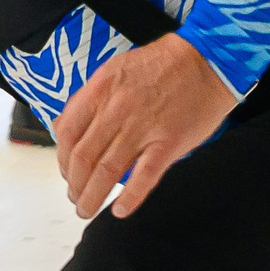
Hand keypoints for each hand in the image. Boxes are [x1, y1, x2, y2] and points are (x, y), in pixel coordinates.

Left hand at [52, 33, 236, 218]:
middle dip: (75, 185)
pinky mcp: (169, 142)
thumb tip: (64, 128)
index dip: (61, 160)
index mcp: (100, 90)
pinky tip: (120, 211)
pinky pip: (144, 177)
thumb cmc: (162, 65)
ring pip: (107, 171)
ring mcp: (143, 127)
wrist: (207, 59)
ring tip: (88, 209)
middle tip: (76, 198)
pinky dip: (129, 198)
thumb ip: (89, 99)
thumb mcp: (115, 70)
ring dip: (93, 196)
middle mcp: (117, 109)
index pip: (68, 133)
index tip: (67, 173)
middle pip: (84, 157)